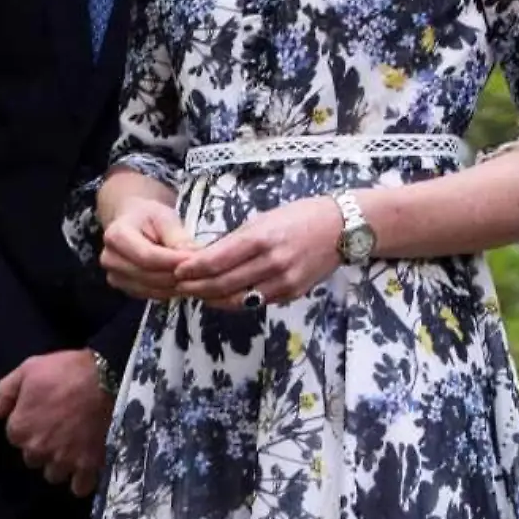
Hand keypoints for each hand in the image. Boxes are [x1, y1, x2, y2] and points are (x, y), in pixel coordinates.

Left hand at [0, 350, 109, 495]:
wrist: (101, 377)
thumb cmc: (61, 371)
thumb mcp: (26, 370)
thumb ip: (5, 393)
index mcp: (20, 428)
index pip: (15, 439)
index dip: (28, 427)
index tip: (40, 417)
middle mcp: (38, 449)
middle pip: (33, 459)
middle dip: (42, 448)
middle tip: (56, 431)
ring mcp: (63, 459)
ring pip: (54, 474)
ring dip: (60, 464)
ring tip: (71, 447)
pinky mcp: (88, 464)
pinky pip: (80, 487)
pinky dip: (81, 481)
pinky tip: (83, 468)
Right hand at [98, 196, 198, 299]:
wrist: (134, 222)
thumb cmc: (148, 217)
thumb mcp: (164, 217)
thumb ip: (177, 237)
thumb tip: (194, 255)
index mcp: (116, 236)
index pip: (147, 256)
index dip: (173, 261)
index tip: (196, 260)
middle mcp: (111, 259)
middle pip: (150, 276)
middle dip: (178, 274)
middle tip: (202, 269)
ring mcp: (116, 276)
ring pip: (153, 289)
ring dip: (177, 284)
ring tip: (194, 273)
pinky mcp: (126, 288)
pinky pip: (153, 295)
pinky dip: (171, 290)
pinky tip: (182, 279)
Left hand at [173, 197, 343, 309]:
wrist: (341, 228)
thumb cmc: (298, 216)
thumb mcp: (262, 219)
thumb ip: (236, 240)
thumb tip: (206, 256)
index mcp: (259, 238)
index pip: (215, 261)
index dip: (192, 270)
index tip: (176, 271)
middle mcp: (270, 262)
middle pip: (223, 284)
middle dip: (197, 288)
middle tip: (180, 287)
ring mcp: (283, 281)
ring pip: (238, 299)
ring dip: (213, 299)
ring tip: (197, 294)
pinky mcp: (292, 293)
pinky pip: (257, 301)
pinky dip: (237, 301)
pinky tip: (224, 297)